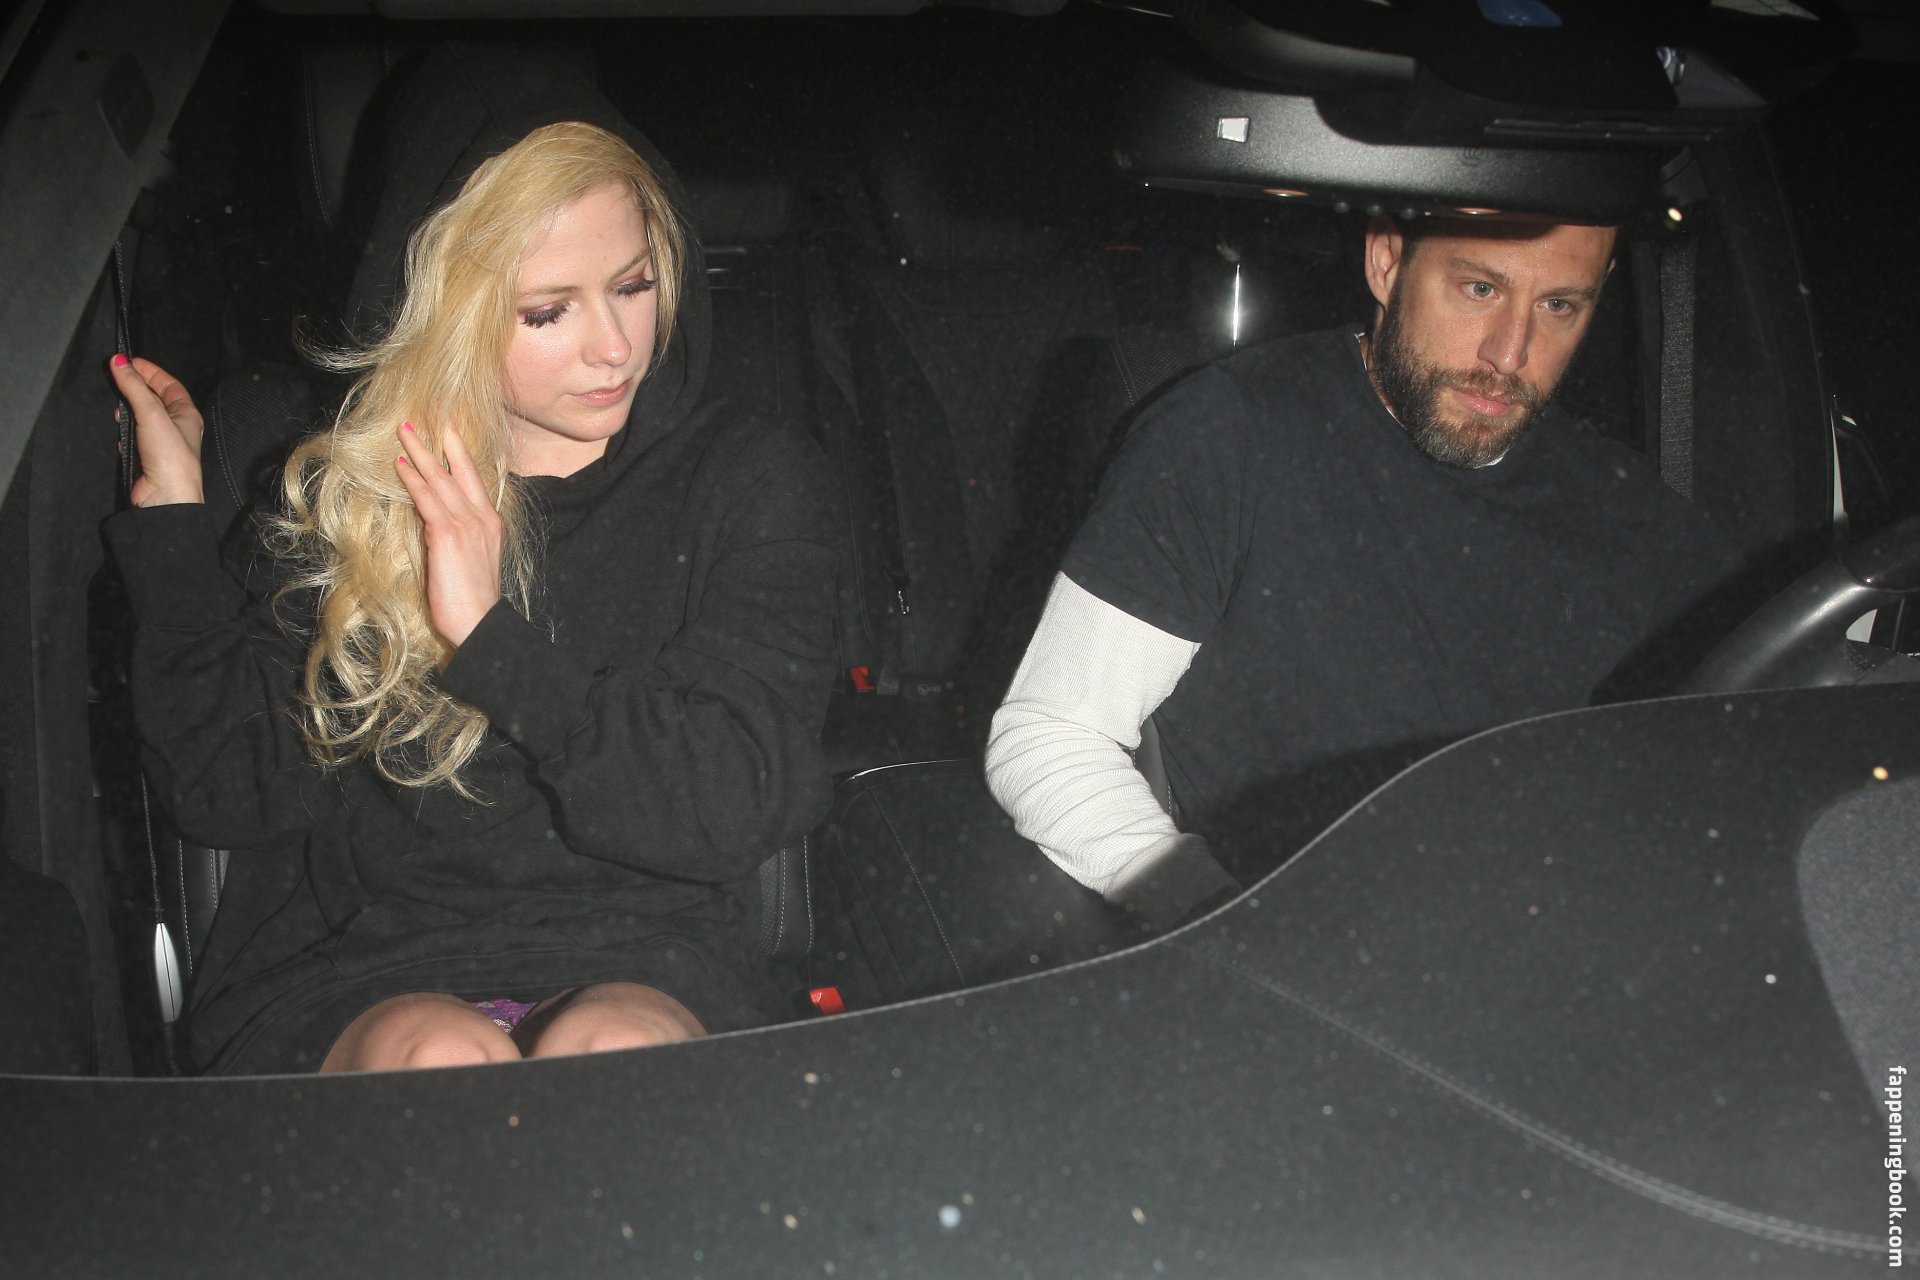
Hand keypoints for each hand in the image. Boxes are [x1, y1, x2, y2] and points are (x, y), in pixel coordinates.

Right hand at [110, 355, 204, 506]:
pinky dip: (125, 432)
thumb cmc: (169, 455)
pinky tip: (122, 435)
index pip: (169, 384)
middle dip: (134, 390)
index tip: (129, 360)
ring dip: (127, 412)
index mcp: (187, 414)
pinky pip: (132, 436)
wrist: (165, 495)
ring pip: (140, 417)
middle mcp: (176, 426)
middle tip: (117, 382)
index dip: (150, 371)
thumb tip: (119, 362)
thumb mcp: (152, 413)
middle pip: (152, 399)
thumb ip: (134, 387)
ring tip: (118, 412)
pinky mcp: (145, 456)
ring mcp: (161, 442)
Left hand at [394, 420, 502, 649]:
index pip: (474, 480)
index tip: (448, 432)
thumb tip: (434, 525)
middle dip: (440, 442)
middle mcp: (482, 518)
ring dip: (420, 452)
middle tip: (427, 415)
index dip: (460, 454)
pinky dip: (413, 479)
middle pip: (458, 471)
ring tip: (404, 430)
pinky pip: (427, 499)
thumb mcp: (469, 562)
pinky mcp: (447, 535)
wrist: (481, 623)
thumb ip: (456, 538)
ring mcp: (466, 524)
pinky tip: (400, 464)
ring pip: (440, 479)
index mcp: (490, 524)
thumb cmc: (473, 602)